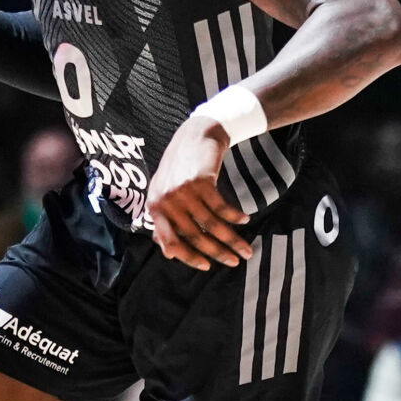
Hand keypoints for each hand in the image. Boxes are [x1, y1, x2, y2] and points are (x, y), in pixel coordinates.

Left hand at [145, 115, 251, 270]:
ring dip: (232, 239)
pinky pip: (221, 207)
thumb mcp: (164, 192)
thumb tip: (167, 252)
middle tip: (235, 261)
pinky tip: (245, 220)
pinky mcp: (200, 181)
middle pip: (194, 236)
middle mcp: (165, 201)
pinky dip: (234, 216)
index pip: (169, 242)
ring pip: (211, 224)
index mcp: (154, 207)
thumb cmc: (180, 167)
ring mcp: (182, 191)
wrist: (195, 134)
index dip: (189, 257)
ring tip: (246, 249)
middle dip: (218, 252)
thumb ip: (164, 220)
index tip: (207, 266)